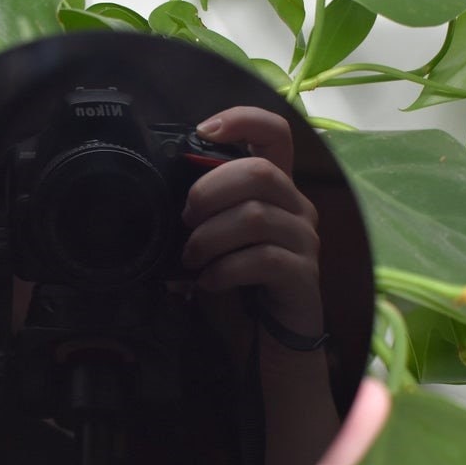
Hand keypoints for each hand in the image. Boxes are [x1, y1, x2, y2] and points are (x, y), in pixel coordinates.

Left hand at [181, 106, 321, 338]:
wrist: (268, 343)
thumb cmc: (239, 286)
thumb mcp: (218, 240)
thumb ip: (204, 211)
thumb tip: (161, 190)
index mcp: (276, 189)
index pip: (275, 133)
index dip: (243, 120)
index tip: (203, 131)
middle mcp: (297, 207)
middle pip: (260, 172)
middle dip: (211, 191)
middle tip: (186, 219)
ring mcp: (304, 240)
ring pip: (256, 217)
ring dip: (210, 236)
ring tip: (191, 257)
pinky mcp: (303, 275)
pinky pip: (262, 260)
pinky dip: (225, 270)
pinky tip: (208, 283)